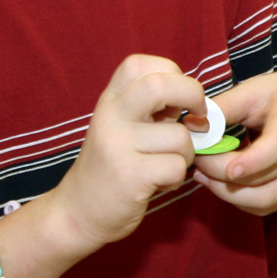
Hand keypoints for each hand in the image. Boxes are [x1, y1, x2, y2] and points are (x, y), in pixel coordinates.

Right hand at [50, 55, 202, 248]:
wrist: (77, 213)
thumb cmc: (112, 167)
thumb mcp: (123, 127)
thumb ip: (152, 109)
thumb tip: (196, 101)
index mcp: (110, 100)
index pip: (141, 64)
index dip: (171, 73)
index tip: (179, 97)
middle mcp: (111, 116)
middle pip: (161, 85)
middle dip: (193, 96)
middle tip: (199, 116)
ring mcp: (118, 145)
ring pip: (180, 136)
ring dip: (185, 155)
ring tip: (164, 166)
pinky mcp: (129, 176)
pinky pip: (176, 167)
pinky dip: (176, 179)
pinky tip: (159, 183)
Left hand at [190, 70, 276, 213]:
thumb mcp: (255, 89)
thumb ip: (223, 107)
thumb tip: (193, 127)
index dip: (254, 162)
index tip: (229, 170)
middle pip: (263, 180)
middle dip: (221, 175)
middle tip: (197, 159)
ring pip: (262, 201)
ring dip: (226, 193)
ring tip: (202, 174)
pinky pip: (264, 207)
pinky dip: (237, 200)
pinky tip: (218, 182)